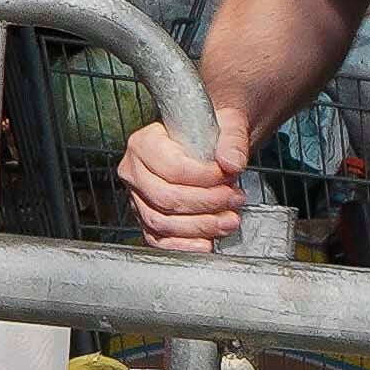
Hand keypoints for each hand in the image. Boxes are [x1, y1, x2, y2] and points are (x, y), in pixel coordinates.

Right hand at [119, 114, 249, 252]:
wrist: (206, 143)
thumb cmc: (210, 133)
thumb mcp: (226, 124)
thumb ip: (232, 140)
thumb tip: (231, 162)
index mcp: (145, 143)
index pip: (173, 169)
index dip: (205, 178)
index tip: (229, 176)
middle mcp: (135, 171)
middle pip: (167, 198)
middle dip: (207, 203)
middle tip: (234, 199)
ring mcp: (138, 198)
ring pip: (163, 223)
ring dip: (201, 226)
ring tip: (229, 219)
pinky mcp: (146, 220)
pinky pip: (159, 241)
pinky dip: (184, 245)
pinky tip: (207, 241)